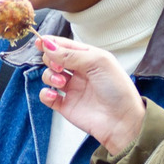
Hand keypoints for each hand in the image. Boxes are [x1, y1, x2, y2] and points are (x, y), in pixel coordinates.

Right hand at [37, 36, 143, 154]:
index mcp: (89, 58)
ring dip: (50, 76)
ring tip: (61, 83)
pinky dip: (46, 93)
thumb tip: (48, 45)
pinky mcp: (66, 105)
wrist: (123, 122)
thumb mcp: (98, 63)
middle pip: (54, 59)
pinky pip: (47, 96)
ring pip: (49, 75)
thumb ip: (71, 54)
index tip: (40, 42)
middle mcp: (79, 72)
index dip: (52, 43)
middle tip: (59, 66)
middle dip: (51, 60)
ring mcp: (72, 89)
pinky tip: (54, 94)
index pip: (66, 46)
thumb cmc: (118, 90)